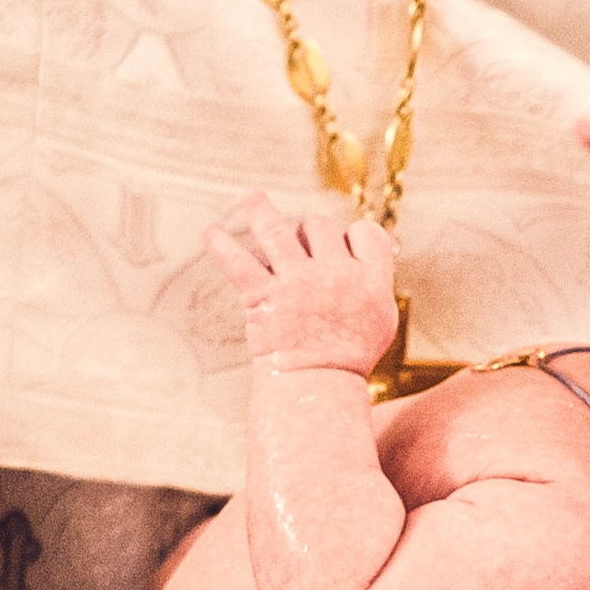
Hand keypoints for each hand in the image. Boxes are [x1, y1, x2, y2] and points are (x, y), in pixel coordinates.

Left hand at [205, 192, 399, 376]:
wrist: (318, 391)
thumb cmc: (348, 361)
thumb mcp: (380, 323)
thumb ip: (374, 286)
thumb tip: (367, 261)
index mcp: (371, 280)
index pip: (365, 233)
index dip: (351, 234)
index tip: (342, 241)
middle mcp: (336, 274)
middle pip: (319, 226)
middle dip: (306, 231)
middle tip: (298, 247)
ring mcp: (298, 283)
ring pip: (278, 228)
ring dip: (260, 209)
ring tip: (251, 198)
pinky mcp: (264, 296)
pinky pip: (237, 261)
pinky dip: (219, 244)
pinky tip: (209, 232)